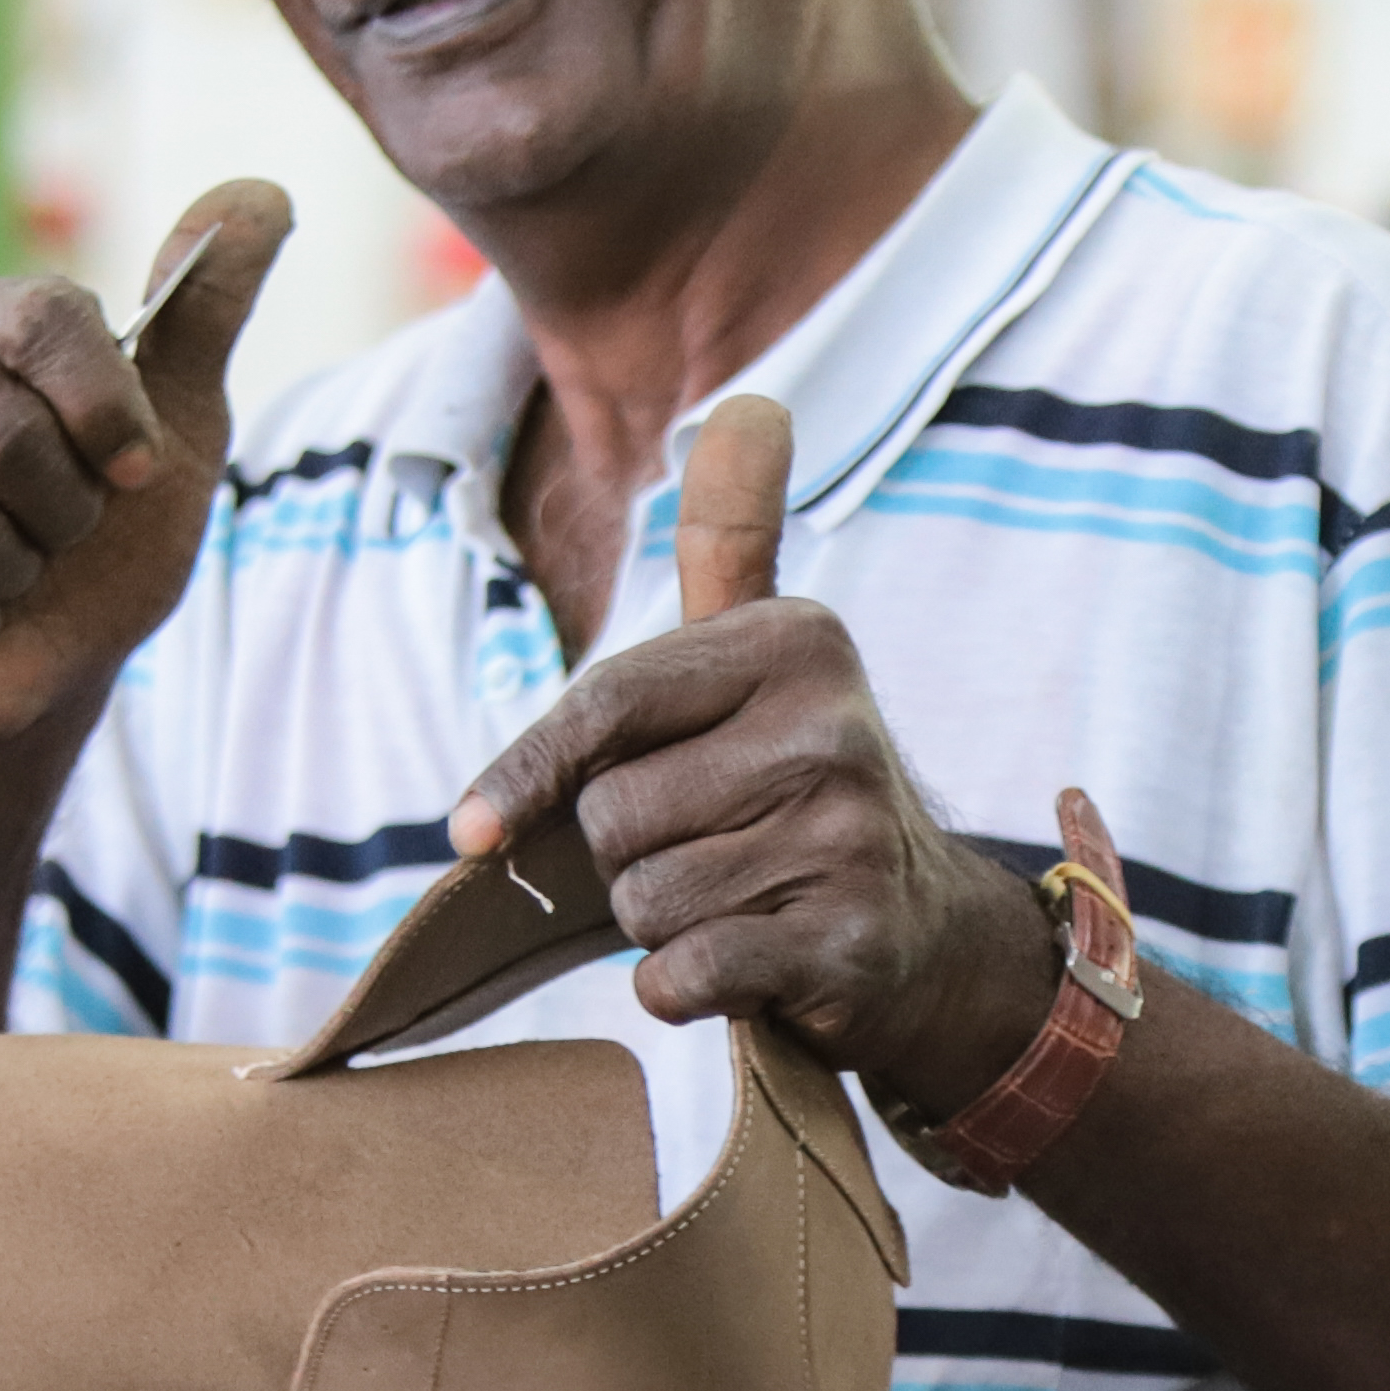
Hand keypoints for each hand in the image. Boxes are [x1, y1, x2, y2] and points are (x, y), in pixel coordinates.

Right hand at [0, 185, 294, 758]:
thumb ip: (207, 314)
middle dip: (60, 517)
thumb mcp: (179, 430)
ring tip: (3, 572)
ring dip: (7, 577)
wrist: (44, 667)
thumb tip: (261, 194)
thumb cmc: (105, 542)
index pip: (41, 317)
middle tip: (59, 533)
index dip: (101, 408)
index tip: (133, 472)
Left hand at [445, 395, 1060, 1113]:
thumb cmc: (791, 785)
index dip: (528, 775)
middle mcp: (832, 729)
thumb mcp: (766, 655)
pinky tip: (741, 962)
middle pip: (614, 818)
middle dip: (628, 855)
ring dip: (662, 922)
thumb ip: (733, 537)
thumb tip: (749, 404)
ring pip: (644, 902)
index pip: (608, 706)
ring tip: (736, 897)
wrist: (918, 929)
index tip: (471, 832)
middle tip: (703, 849)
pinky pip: (687, 972)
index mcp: (795, 642)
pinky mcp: (847, 941)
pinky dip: (683, 986)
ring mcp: (847, 837)